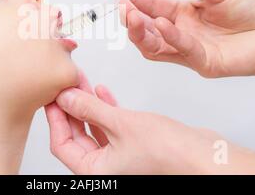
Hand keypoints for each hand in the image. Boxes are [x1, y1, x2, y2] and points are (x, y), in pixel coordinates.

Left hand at [45, 73, 254, 173]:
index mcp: (95, 172)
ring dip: (88, 104)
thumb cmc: (169, 152)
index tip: (51, 96)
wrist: (203, 156)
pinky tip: (103, 91)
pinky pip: (111, 126)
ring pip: (94, 128)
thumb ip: (89, 109)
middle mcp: (105, 168)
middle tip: (65, 84)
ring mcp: (119, 157)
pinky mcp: (133, 145)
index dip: (55, 118)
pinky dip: (105, 109)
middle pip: (76, 135)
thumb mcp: (121, 124)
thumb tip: (65, 97)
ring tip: (82, 81)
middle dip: (71, 107)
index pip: (62, 144)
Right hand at [109, 0, 254, 76]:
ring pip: (155, 46)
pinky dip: (171, 37)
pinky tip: (161, 23)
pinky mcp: (205, 63)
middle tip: (121, 2)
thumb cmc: (254, 8)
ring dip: (140, 31)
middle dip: (129, 16)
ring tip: (130, 14)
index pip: (149, 5)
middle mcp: (181, 33)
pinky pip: (183, 51)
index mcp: (181, 14)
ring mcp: (190, 50)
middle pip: (145, 30)